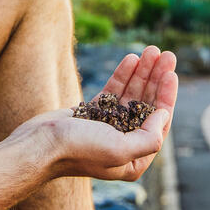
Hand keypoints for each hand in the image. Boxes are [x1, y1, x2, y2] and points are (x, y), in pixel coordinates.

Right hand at [15, 46, 178, 181]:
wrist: (39, 144)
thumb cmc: (78, 150)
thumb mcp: (119, 150)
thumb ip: (148, 137)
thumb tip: (164, 115)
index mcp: (134, 159)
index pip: (158, 123)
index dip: (166, 96)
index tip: (170, 73)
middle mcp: (124, 143)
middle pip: (147, 105)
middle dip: (157, 79)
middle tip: (167, 55)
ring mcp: (108, 126)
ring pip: (131, 94)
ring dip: (142, 72)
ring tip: (150, 50)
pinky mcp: (93, 113)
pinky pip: (113, 91)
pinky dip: (123, 75)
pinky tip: (131, 59)